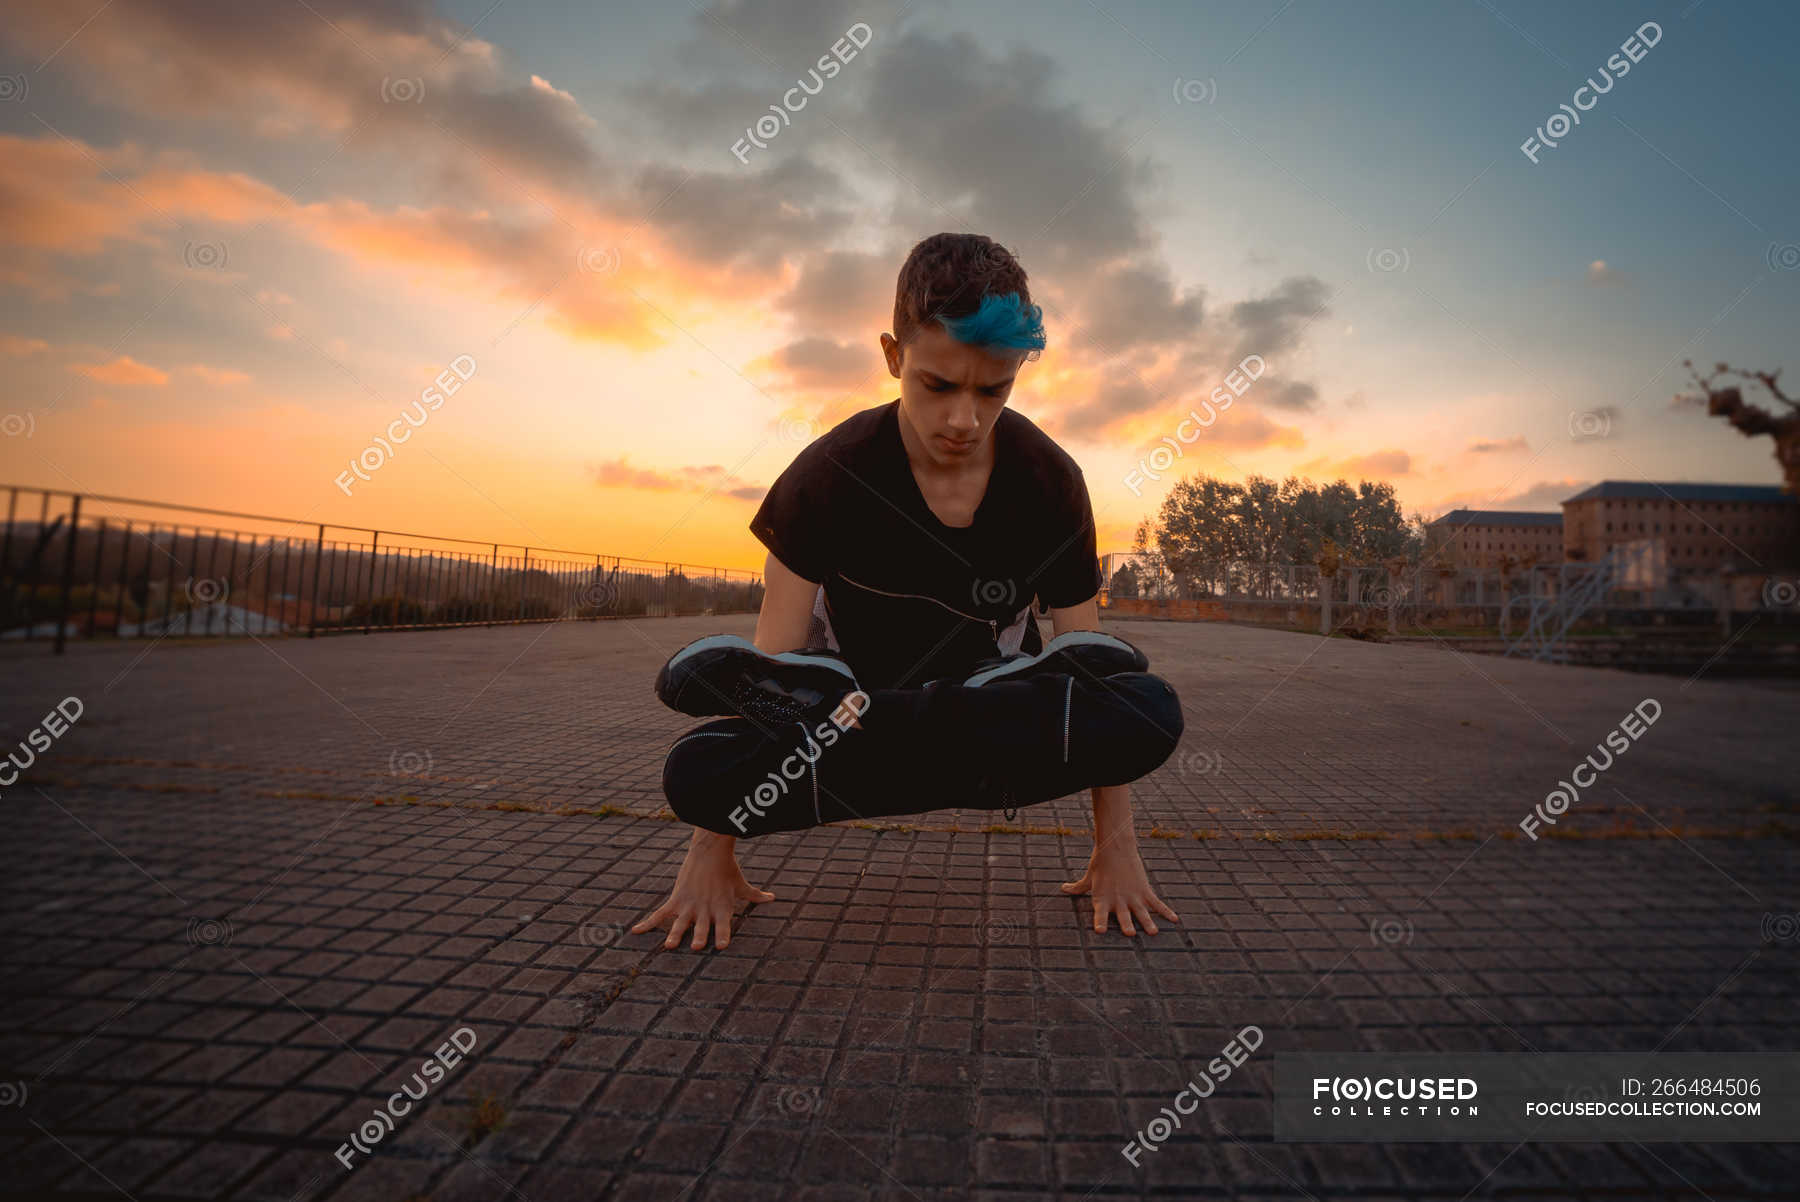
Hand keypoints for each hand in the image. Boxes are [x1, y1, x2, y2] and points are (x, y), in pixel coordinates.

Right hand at [631, 829, 772, 949]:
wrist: (710, 849)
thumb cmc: (727, 868)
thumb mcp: (741, 884)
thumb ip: (754, 895)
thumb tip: (772, 898)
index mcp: (722, 907)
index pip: (724, 926)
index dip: (723, 935)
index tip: (722, 945)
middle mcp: (705, 908)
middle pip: (701, 926)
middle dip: (698, 936)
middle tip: (696, 946)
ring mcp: (689, 904)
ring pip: (680, 923)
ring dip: (675, 934)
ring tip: (669, 945)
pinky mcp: (676, 898)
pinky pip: (659, 913)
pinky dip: (647, 923)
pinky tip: (636, 932)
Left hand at [1061, 836, 1177, 935]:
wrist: (1115, 846)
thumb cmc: (1100, 863)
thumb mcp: (1088, 878)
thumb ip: (1078, 887)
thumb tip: (1063, 888)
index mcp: (1103, 899)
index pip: (1100, 914)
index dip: (1100, 923)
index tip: (1100, 931)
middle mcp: (1118, 899)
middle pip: (1123, 915)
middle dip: (1127, 925)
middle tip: (1130, 934)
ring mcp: (1133, 895)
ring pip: (1142, 912)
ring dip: (1148, 922)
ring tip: (1153, 932)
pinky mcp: (1144, 890)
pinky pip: (1157, 903)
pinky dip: (1166, 911)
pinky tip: (1175, 919)